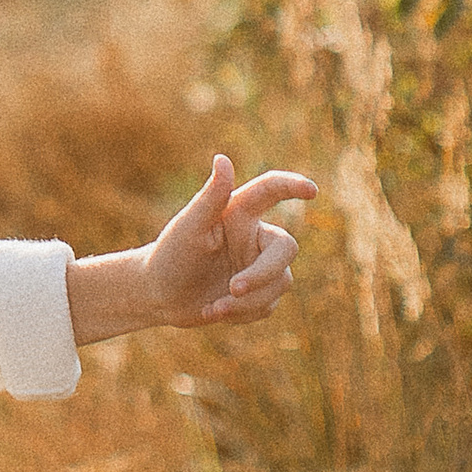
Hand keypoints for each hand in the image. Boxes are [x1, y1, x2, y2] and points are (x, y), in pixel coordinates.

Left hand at [142, 153, 318, 325]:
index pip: (270, 191)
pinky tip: (213, 311)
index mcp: (238, 212)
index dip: (293, 186)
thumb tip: (222, 159)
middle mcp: (255, 236)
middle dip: (263, 273)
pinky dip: (241, 313)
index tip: (311, 191)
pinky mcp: (260, 294)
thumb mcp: (188, 227)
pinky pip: (267, 306)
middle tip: (234, 288)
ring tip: (213, 308)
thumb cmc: (171, 254)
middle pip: (286, 249)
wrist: (160, 296)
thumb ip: (210, 197)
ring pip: (280, 282)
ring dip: (247, 301)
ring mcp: (260, 265)